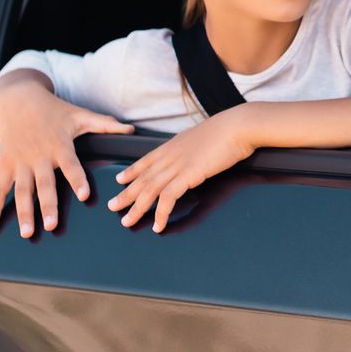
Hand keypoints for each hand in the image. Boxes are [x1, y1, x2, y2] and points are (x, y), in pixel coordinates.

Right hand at [0, 75, 134, 235]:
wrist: (19, 98)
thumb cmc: (53, 109)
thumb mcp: (80, 115)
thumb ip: (105, 125)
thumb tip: (131, 131)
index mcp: (59, 145)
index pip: (71, 165)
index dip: (77, 179)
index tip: (84, 195)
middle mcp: (38, 156)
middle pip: (44, 184)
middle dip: (48, 205)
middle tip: (52, 225)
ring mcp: (20, 162)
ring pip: (21, 191)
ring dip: (23, 212)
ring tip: (27, 232)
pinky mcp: (5, 164)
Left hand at [107, 110, 255, 232]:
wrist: (237, 126)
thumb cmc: (227, 130)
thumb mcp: (203, 136)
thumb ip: (192, 146)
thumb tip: (193, 151)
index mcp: (173, 145)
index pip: (145, 160)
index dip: (131, 171)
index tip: (120, 180)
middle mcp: (170, 155)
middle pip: (142, 178)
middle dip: (126, 194)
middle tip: (113, 206)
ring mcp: (177, 165)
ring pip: (149, 190)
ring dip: (136, 208)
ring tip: (127, 221)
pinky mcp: (188, 175)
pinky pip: (168, 198)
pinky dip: (161, 213)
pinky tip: (158, 225)